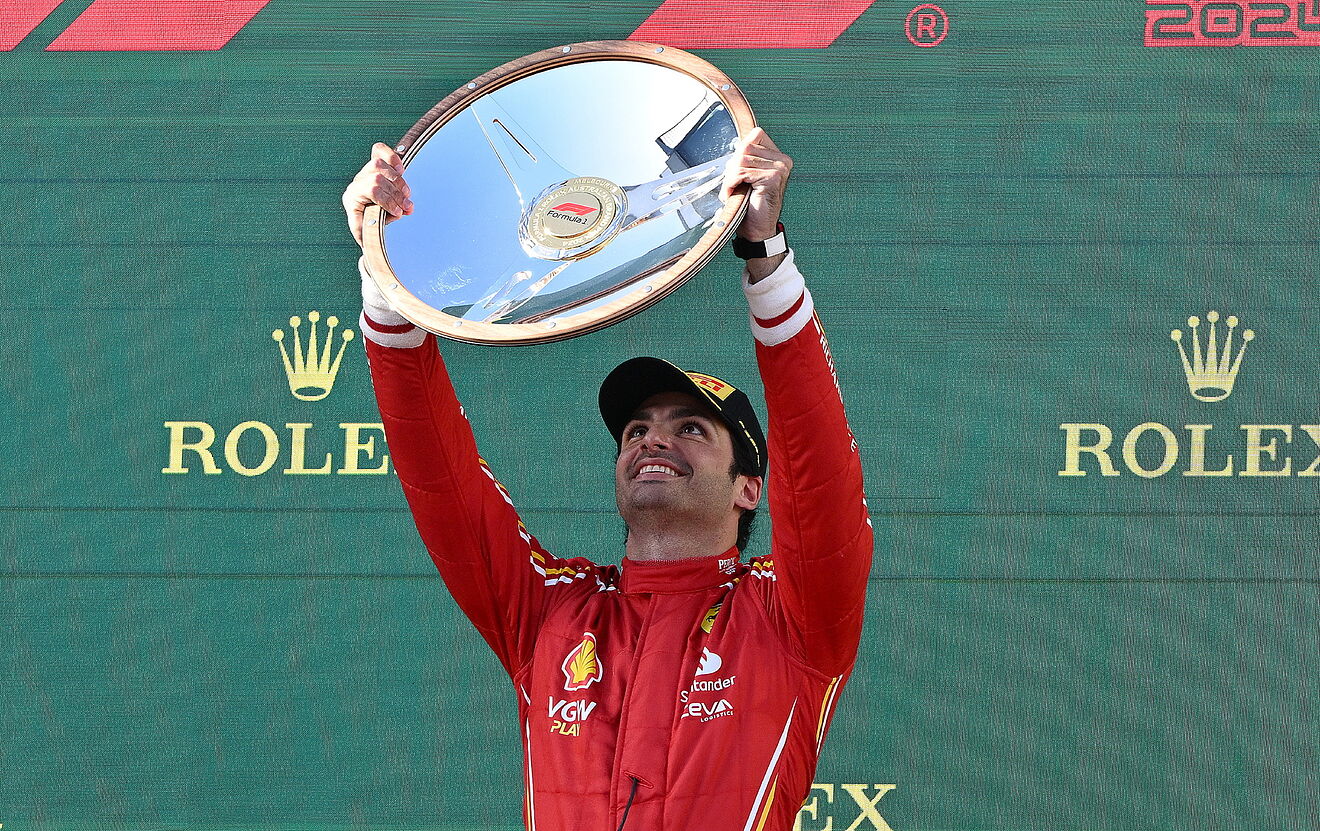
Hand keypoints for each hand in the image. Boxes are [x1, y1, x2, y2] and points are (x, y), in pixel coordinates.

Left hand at [342, 142, 413, 245]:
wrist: (368, 218)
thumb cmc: (367, 224)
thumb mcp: (365, 233)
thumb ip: (366, 234)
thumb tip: (368, 238)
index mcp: (352, 197)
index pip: (372, 190)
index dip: (388, 200)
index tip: (399, 212)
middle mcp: (358, 182)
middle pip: (378, 179)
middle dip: (396, 194)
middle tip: (407, 206)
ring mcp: (365, 171)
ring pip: (379, 165)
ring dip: (397, 181)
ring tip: (407, 194)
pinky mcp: (375, 165)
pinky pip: (379, 151)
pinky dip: (392, 158)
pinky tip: (400, 170)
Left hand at [720, 127, 791, 242]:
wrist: (756, 230)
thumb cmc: (750, 206)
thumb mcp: (745, 176)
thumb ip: (745, 158)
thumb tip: (737, 143)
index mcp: (778, 158)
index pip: (755, 135)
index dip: (739, 152)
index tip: (736, 171)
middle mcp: (782, 161)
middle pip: (745, 147)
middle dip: (732, 167)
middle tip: (732, 185)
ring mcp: (780, 169)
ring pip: (741, 160)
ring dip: (730, 177)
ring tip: (732, 190)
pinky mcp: (773, 178)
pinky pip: (742, 172)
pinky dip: (731, 183)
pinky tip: (732, 194)